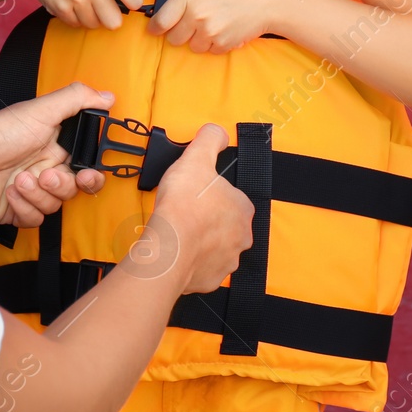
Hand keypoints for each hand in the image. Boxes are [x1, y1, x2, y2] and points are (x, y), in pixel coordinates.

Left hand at [0, 82, 113, 225]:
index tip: (88, 171)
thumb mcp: (39, 110)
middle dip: (64, 184)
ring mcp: (31, 189)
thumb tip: (108, 96)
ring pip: (56, 204)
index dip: (92, 171)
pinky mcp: (17, 210)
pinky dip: (24, 206)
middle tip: (49, 175)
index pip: (86, 163)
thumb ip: (77, 100)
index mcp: (54, 143)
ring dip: (38, 192)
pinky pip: (36, 218)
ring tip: (18, 178)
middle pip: (75, 187)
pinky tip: (10, 192)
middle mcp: (45, 166)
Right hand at [27, 0, 144, 29]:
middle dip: (112, 16)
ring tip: (87, 2)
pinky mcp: (61, 9)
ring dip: (93, 17)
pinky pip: (77, 25)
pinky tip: (74, 4)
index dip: (135, 2)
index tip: (133, 3)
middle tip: (107, 7)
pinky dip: (77, 18)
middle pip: (113, 20)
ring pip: (95, 25)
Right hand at [123, 124, 252, 294]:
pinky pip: (203, 268)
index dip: (213, 194)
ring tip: (180, 234)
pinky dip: (192, 262)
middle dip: (208, 220)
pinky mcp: (211, 279)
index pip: (233, 197)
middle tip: (186, 213)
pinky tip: (178, 252)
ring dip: (201, 242)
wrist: (169, 247)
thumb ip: (209, 140)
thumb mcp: (196, 157)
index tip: (196, 194)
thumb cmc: (184, 206)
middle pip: (226, 224)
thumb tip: (217, 132)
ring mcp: (227, 260)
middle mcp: (241, 236)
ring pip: (216, 248)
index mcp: (242, 209)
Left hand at [147, 0, 286, 52]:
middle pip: (174, 38)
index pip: (161, 21)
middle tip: (189, 22)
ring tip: (209, 23)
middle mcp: (197, 16)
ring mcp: (210, 32)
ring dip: (196, 38)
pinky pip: (209, 50)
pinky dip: (213, 43)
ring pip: (192, 46)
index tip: (156, 27)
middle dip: (179, 31)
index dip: (155, 26)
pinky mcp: (223, 44)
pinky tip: (222, 28)